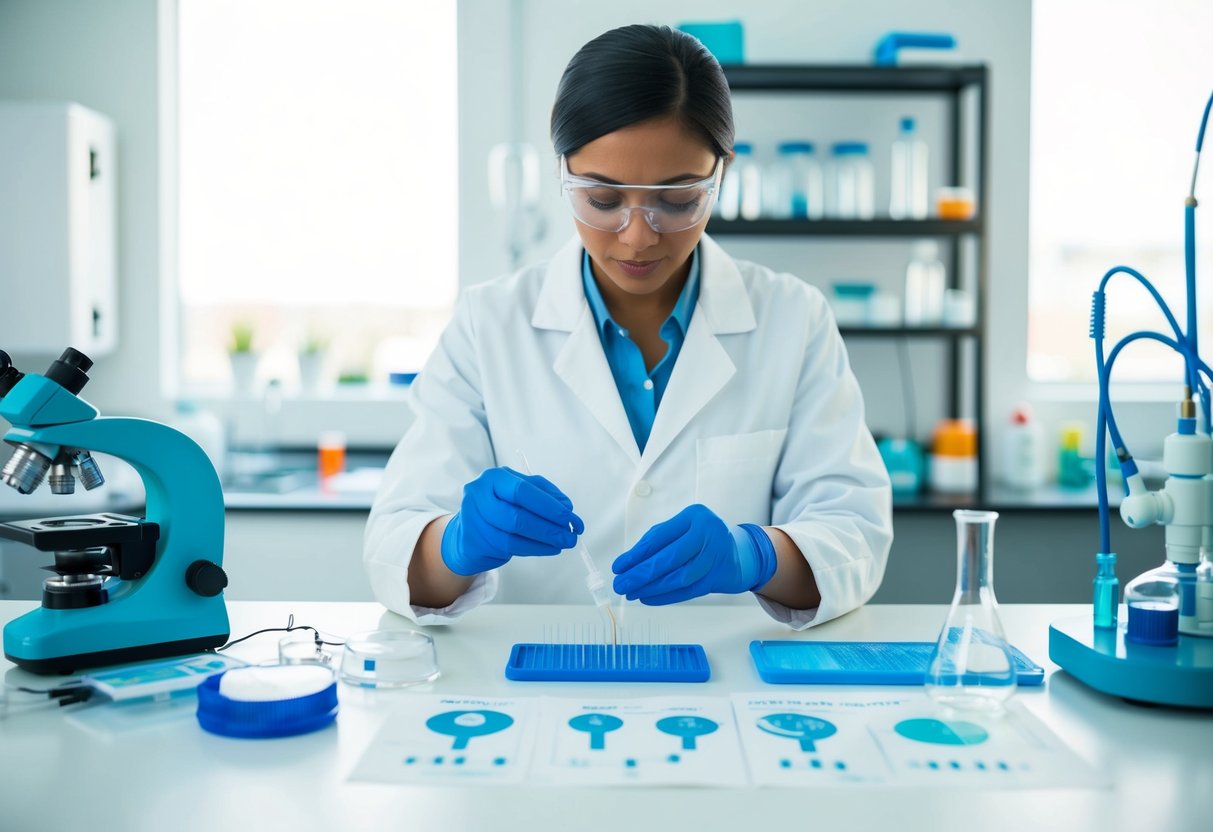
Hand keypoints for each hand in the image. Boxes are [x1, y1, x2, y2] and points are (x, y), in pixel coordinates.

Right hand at [440, 467, 583, 575]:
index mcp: (494, 478)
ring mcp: (474, 520)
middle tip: (571, 534)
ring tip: (564, 542)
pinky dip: (534, 548)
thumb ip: (543, 494)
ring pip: (514, 535)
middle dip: (549, 527)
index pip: (523, 490)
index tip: (570, 516)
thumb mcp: (519, 492)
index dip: (549, 505)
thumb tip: (566, 507)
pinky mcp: (474, 542)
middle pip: (517, 516)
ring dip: (544, 541)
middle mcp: (479, 496)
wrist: (470, 531)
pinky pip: (509, 548)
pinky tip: (550, 548)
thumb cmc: (499, 507)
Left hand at [611, 504, 776, 604]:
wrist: (738, 553)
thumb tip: (628, 563)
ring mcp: (715, 556)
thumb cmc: (702, 539)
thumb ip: (657, 541)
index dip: (636, 554)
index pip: (660, 537)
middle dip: (641, 574)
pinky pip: (688, 591)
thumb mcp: (682, 529)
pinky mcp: (717, 577)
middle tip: (622, 584)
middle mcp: (707, 533)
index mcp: (694, 516)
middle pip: (670, 558)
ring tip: (632, 593)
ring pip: (679, 577)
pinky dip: (666, 597)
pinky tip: (649, 598)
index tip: (619, 567)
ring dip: (652, 588)